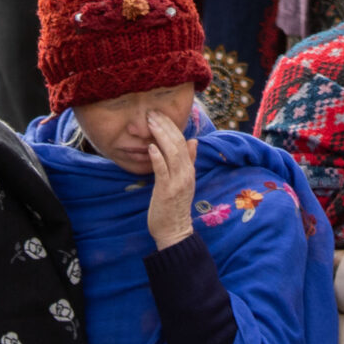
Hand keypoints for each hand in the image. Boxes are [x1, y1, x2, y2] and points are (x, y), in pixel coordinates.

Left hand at [146, 112, 195, 248]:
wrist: (174, 231)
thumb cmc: (175, 206)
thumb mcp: (184, 181)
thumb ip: (189, 160)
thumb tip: (193, 140)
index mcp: (189, 170)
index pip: (183, 142)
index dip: (172, 126)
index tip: (160, 114)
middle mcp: (186, 174)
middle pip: (178, 144)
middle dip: (165, 126)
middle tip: (152, 112)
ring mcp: (177, 182)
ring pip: (172, 154)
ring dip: (161, 136)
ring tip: (150, 123)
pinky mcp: (166, 191)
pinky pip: (162, 171)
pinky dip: (157, 158)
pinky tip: (150, 147)